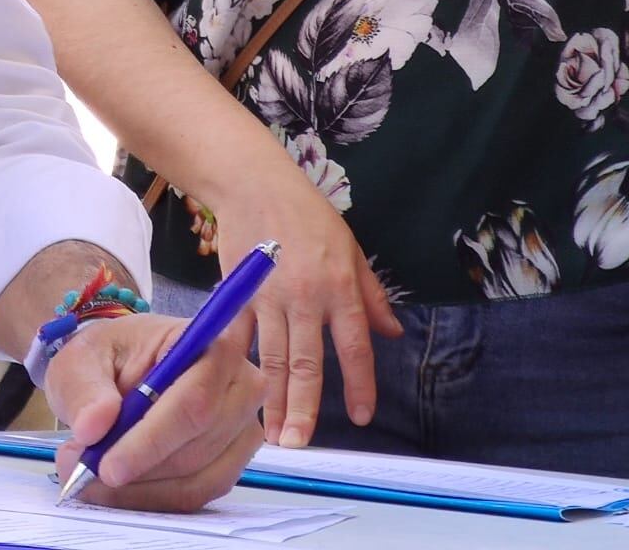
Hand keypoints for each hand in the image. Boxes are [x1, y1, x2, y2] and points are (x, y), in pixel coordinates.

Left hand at [46, 312, 265, 512]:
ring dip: (142, 489)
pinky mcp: (235, 459)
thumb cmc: (111, 356)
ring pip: (198, 477)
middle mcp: (241, 385)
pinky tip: (120, 489)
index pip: (193, 401)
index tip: (108, 467)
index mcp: (210, 345)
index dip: (151, 440)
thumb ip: (85, 388)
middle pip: (198, 445)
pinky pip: (200, 493)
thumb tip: (91, 427)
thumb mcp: (82, 358)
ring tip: (91, 480)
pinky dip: (156, 498)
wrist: (125, 367)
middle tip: (84, 475)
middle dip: (139, 469)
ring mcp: (244, 426)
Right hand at [212, 166, 402, 446]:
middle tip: (299, 445)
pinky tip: (236, 389)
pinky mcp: (238, 292)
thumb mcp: (351, 249)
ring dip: (271, 398)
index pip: (354, 348)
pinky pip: (240, 334)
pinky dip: (239, 363)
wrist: (254, 184)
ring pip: (272, 357)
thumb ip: (371, 295)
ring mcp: (268, 297)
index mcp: (340, 289)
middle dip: (303, 408)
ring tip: (273, 433)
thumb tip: (392, 333)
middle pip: (306, 364)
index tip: (359, 417)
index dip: (358, 386)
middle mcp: (306, 298)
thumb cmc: (306, 213)